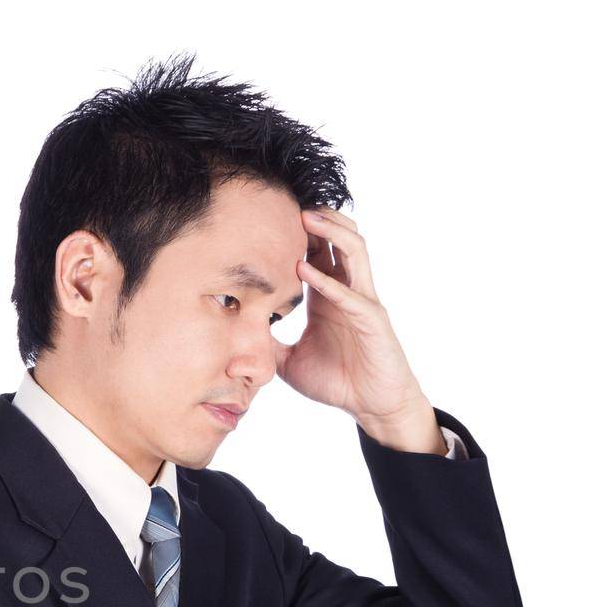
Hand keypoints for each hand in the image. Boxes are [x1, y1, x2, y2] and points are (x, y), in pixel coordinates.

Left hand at [276, 208, 430, 432]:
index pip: (317, 253)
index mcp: (328, 296)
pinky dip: (329, 281)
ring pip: (355, 252)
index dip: (299, 233)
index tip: (271, 216)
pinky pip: (352, 294)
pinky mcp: (373, 321)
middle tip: (289, 201)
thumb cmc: (336, 381)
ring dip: (331, 232)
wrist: (372, 406)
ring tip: (306, 217)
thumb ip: (267, 345)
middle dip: (318, 217)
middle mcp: (347, 292)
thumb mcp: (288, 361)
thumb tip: (234, 339)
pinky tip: (304, 271)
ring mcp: (363, 303)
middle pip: (339, 240)